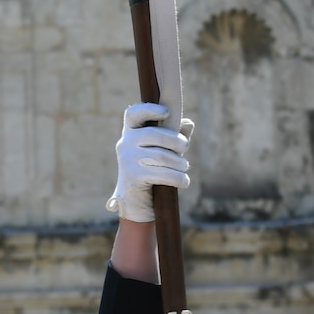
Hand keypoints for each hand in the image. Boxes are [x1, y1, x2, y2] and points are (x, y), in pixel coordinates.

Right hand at [109, 103, 193, 222]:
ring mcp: (126, 161)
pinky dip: (177, 178)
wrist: (138, 203)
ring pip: (160, 156)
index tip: (167, 112)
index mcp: (130, 133)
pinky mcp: (132, 177)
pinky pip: (161, 174)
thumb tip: (188, 123)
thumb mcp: (163, 151)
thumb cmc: (152, 172)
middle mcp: (125, 144)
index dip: (149, 109)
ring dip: (179, 162)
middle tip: (185, 147)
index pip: (133, 114)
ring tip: (185, 167)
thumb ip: (174, 135)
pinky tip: (184, 181)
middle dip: (175, 140)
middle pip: (154, 134)